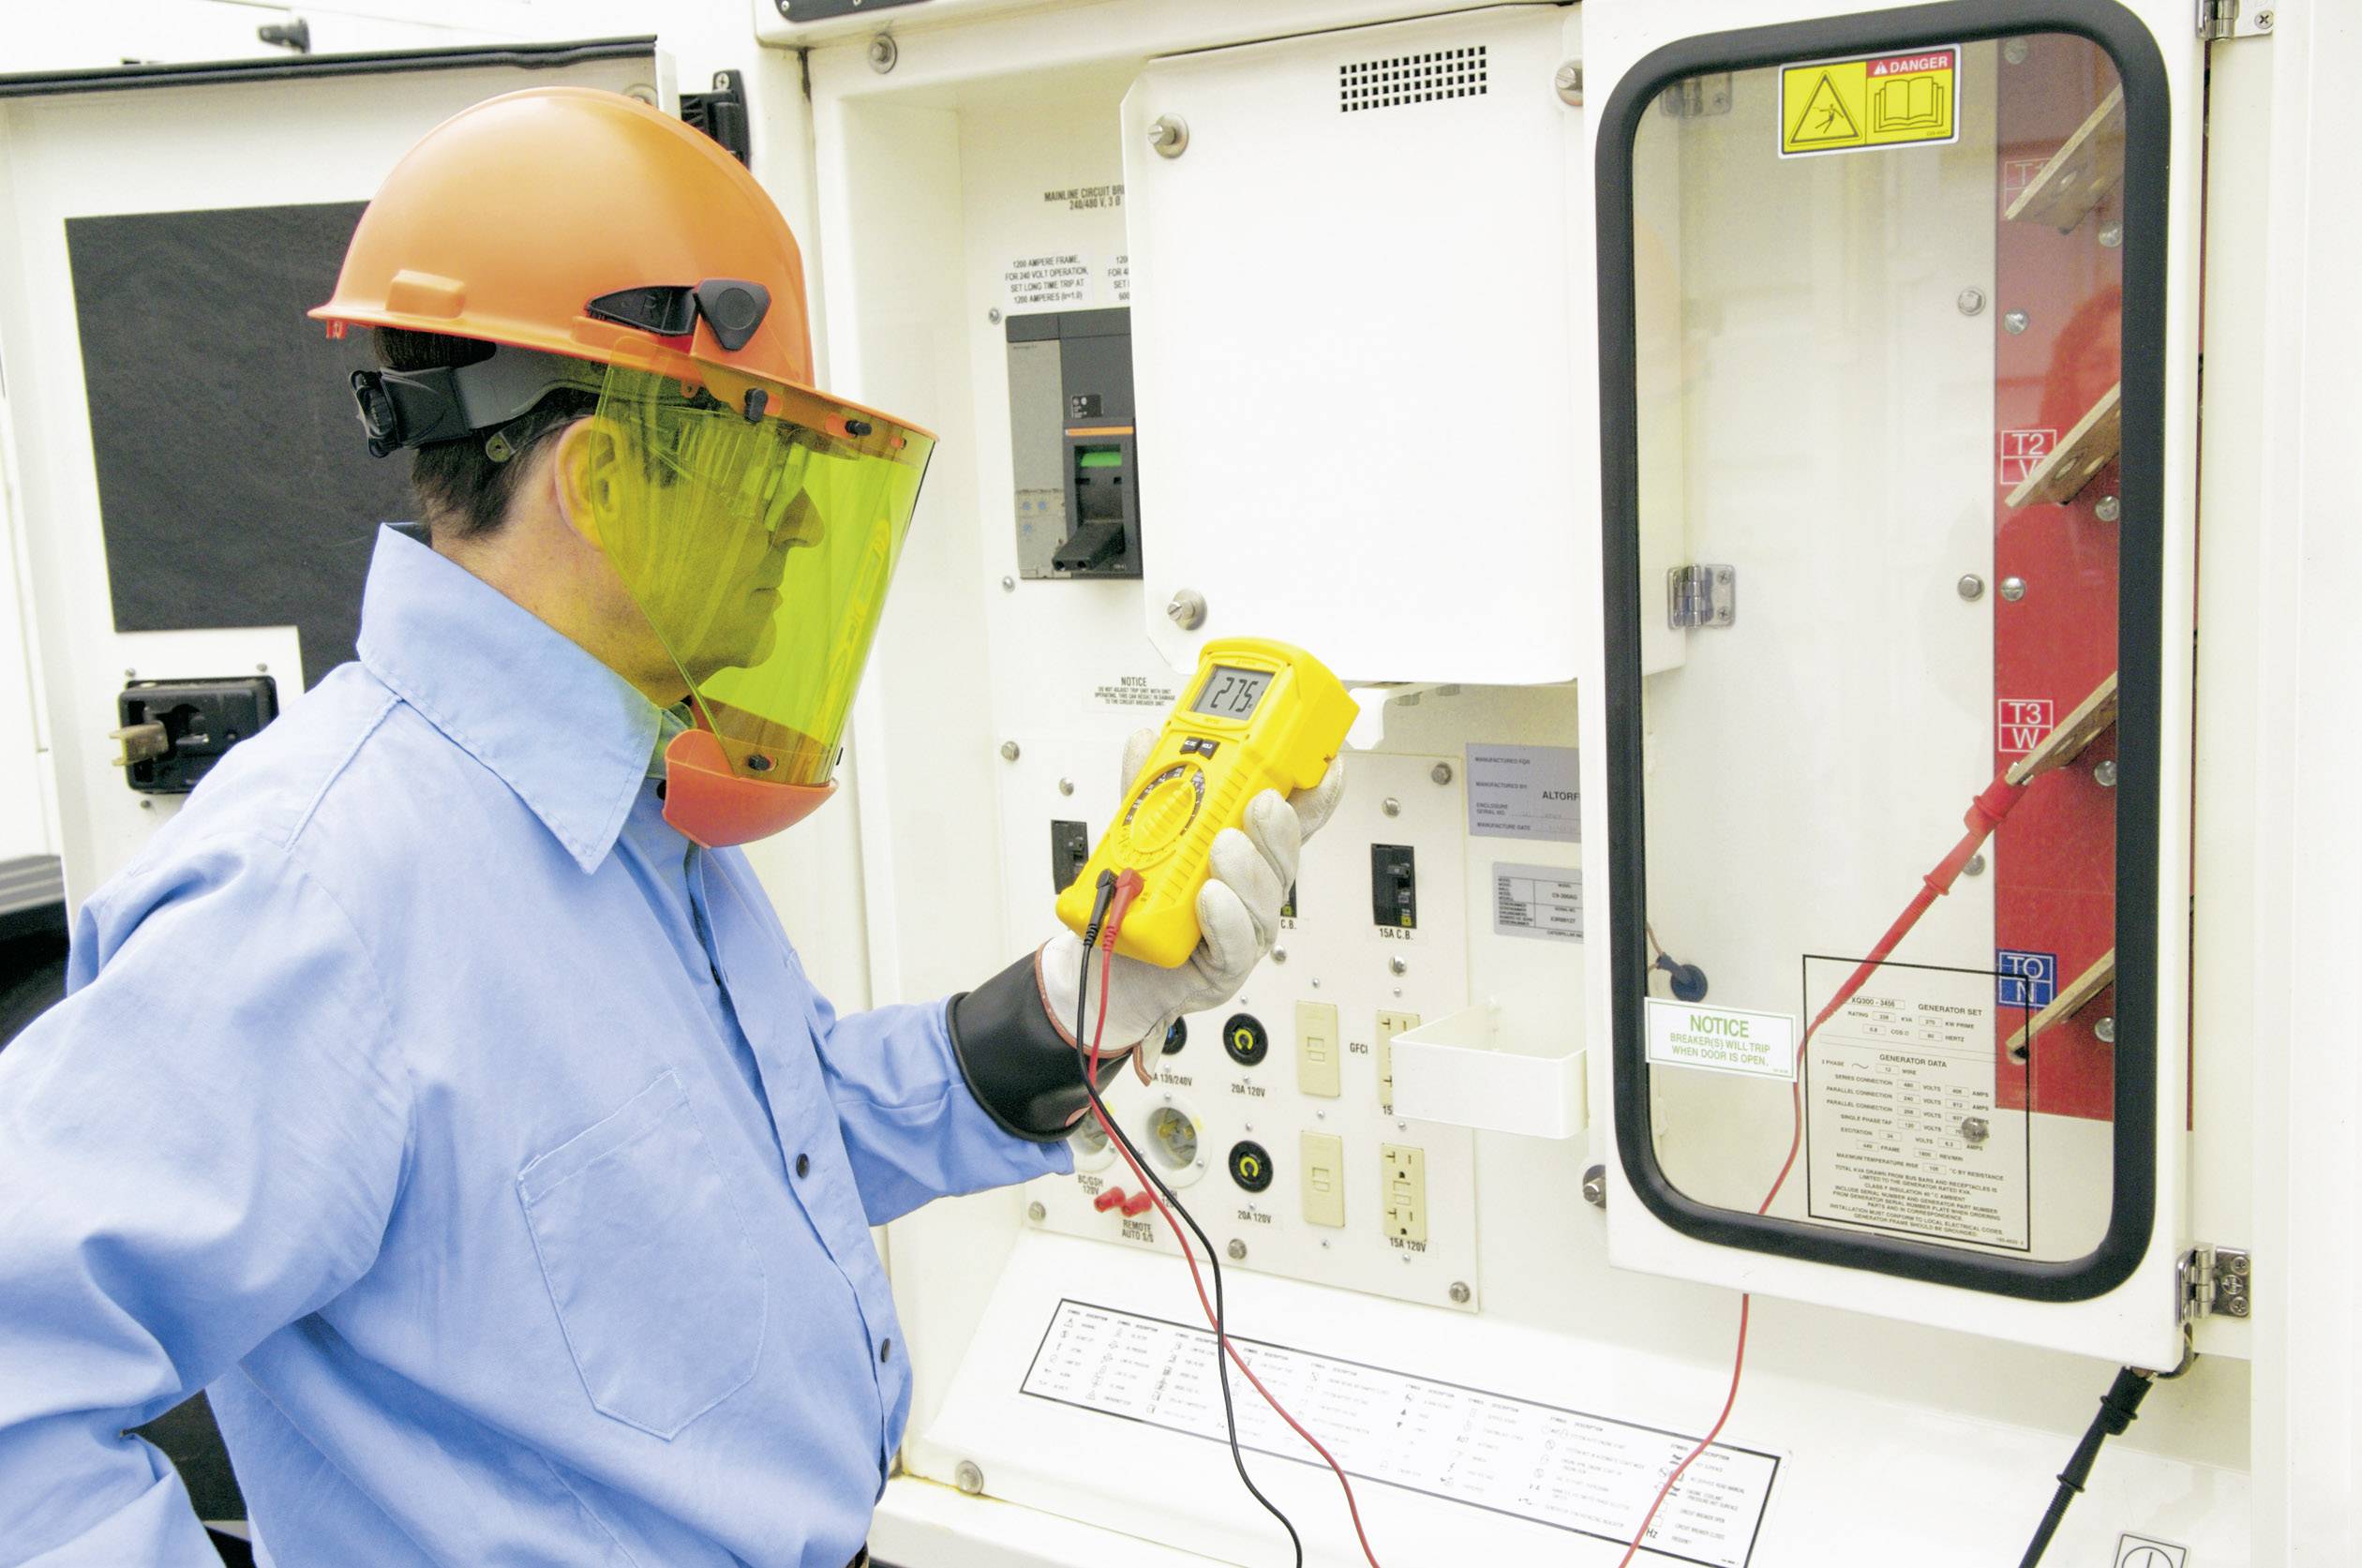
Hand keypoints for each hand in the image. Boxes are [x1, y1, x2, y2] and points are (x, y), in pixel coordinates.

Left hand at [1040, 729, 1344, 1083]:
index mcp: (1246, 848)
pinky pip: (1235, 943)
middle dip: (1279, 826)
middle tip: (1262, 802)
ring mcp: (1244, 924)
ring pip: (1265, 897)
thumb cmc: (1144, 901)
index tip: (1327, 764)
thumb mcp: (1143, 834)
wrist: (1113, 963)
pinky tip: (1211, 900)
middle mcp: (1252, 886)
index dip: (1317, 791)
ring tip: (1224, 849)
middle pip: (1285, 854)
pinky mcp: (1226, 963)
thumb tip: (1146, 741)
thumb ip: (1149, 790)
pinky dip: (1226, 919)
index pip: (1291, 815)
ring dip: (1249, 869)